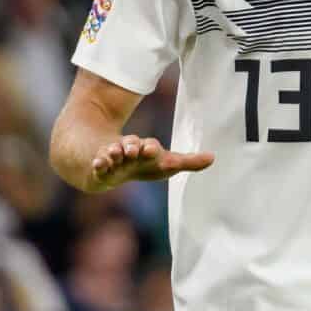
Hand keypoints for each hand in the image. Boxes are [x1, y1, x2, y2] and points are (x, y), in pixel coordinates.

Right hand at [89, 135, 212, 191]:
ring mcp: (113, 157)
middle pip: (130, 144)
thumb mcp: (165, 163)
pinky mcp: (99, 166)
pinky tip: (99, 164)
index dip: (151, 148)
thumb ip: (189, 161)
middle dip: (132, 146)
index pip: (150, 146)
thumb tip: (213, 157)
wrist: (112, 163)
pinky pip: (97, 164)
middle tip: (132, 150)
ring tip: (115, 154)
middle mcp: (129, 150)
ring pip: (113, 152)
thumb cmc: (143, 163)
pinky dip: (98, 163)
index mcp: (146, 149)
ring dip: (114, 152)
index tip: (151, 150)